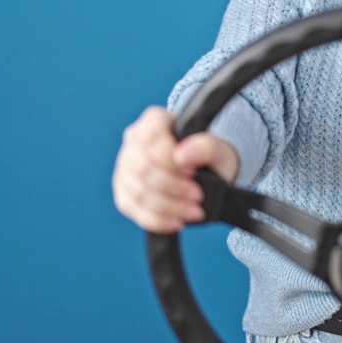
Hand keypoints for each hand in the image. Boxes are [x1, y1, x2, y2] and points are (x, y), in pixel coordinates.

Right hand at [112, 107, 239, 233]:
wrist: (206, 177)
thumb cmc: (209, 158)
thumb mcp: (218, 150)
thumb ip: (206, 146)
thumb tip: (182, 155)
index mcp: (154, 121)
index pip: (151, 137)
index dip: (171, 159)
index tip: (193, 172)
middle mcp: (134, 141)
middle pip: (143, 168)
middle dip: (173, 187)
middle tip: (198, 196)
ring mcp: (124, 167)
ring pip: (138, 191)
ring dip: (169, 207)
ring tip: (194, 211)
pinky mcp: (123, 193)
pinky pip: (133, 209)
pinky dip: (157, 220)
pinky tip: (177, 221)